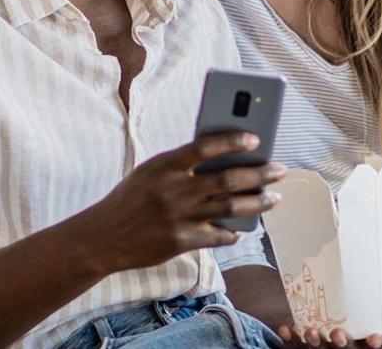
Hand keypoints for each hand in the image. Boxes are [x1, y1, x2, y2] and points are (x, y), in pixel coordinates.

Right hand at [77, 132, 284, 273]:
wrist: (101, 236)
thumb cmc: (132, 198)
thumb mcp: (151, 172)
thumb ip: (182, 166)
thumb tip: (226, 160)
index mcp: (164, 165)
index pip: (204, 147)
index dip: (232, 141)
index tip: (256, 139)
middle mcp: (173, 190)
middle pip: (227, 179)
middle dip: (259, 175)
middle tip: (280, 171)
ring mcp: (178, 217)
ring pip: (230, 208)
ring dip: (258, 203)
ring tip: (275, 198)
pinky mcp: (180, 241)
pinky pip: (217, 236)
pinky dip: (232, 232)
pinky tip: (241, 230)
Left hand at [277, 300, 381, 347]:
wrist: (328, 302)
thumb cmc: (362, 308)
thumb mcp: (381, 305)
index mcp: (371, 342)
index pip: (380, 347)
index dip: (377, 345)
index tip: (374, 338)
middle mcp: (350, 348)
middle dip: (341, 345)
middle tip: (337, 334)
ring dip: (314, 344)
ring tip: (310, 332)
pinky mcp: (306, 345)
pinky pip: (296, 347)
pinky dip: (290, 339)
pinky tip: (287, 329)